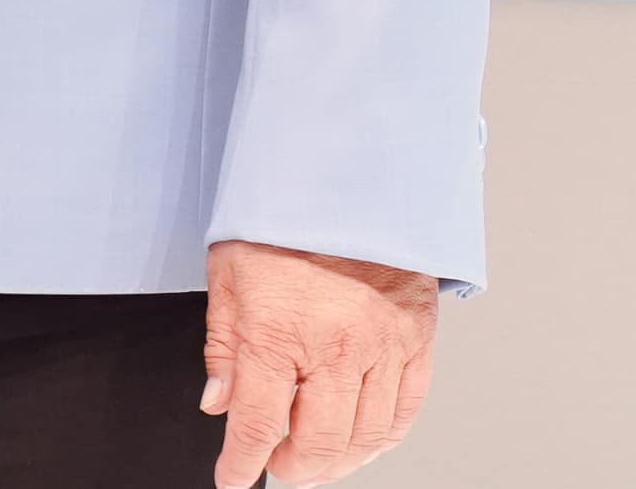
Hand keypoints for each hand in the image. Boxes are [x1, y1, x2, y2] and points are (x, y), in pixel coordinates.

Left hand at [203, 239, 438, 483]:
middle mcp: (336, 347)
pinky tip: (363, 442)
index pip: (259, 423)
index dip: (243, 463)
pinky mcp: (417, 340)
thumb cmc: (280, 218)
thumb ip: (223, 344)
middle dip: (294, 467)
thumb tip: (218, 403)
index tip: (233, 478)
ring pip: (366, 436)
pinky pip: (406, 410)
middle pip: (319, 441)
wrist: (346, 177)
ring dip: (338, 461)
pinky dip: (383, 438)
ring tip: (316, 461)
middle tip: (278, 467)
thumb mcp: (226, 272)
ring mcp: (383, 347)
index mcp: (279, 331)